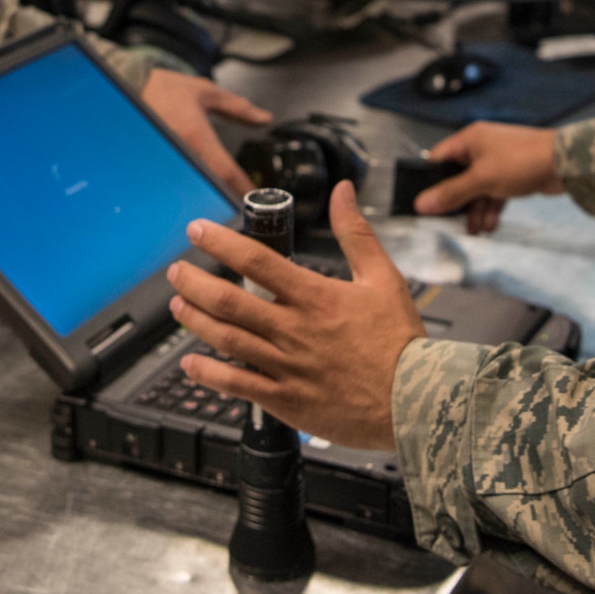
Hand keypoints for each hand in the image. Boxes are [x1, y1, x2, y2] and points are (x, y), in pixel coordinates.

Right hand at [143, 70, 270, 198]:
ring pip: (187, 192)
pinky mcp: (149, 168)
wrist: (127, 85)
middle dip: (224, 197)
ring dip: (203, 198)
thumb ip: (238, 108)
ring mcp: (162, 164)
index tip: (253, 195)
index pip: (225, 171)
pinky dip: (182, 193)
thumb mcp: (206, 93)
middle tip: (237, 201)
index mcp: (195, 137)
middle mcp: (179, 154)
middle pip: (207, 189)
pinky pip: (169, 187)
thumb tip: (264, 118)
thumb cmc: (164, 89)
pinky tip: (189, 194)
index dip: (242, 187)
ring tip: (216, 201)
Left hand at [168, 181, 424, 450]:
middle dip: (195, 282)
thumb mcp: (384, 278)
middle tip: (177, 270)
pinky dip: (209, 373)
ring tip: (177, 305)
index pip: (257, 261)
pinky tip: (191, 363)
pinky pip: (238, 385)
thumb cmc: (401, 342)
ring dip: (196, 320)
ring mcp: (287, 367)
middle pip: (230, 301)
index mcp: (316, 297)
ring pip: (228, 340)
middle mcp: (295, 330)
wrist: (417, 402)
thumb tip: (344, 191)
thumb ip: (357, 233)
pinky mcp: (286, 400)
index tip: (198, 230)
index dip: (221, 242)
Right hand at [415, 121, 562, 234]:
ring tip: (476, 232)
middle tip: (452, 223)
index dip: (430, 180)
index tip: (425, 203)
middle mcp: (482, 147)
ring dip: (476, 209)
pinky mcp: (514, 174)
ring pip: (479, 188)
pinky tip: (490, 226)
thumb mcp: (481, 179)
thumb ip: (451, 193)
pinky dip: (492, 208)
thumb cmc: (519, 163)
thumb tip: (420, 204)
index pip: (439, 159)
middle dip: (458, 202)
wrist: (565, 163)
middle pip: (459, 177)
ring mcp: (499, 161)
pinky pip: (495, 192)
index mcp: (470, 140)